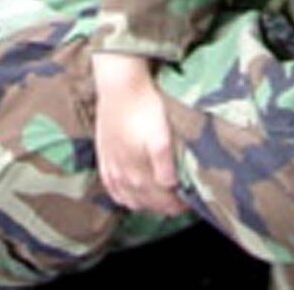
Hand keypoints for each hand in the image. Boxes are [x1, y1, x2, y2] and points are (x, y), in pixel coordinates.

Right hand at [92, 52, 182, 215]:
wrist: (120, 86)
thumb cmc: (144, 108)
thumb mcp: (161, 137)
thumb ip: (165, 166)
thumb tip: (170, 187)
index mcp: (139, 173)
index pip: (161, 201)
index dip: (177, 204)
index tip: (190, 202)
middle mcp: (123, 176)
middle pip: (145, 202)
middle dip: (163, 206)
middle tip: (178, 201)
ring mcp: (111, 167)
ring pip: (127, 198)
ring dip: (143, 203)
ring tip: (157, 198)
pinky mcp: (104, 156)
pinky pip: (111, 187)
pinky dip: (122, 196)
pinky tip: (128, 194)